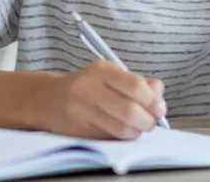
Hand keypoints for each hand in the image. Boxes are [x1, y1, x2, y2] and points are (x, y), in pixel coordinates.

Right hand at [41, 61, 165, 139]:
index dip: (152, 100)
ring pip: (120, 129)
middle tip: (151, 122)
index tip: (160, 108)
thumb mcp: (112, 74)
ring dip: (136, 131)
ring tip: (138, 127)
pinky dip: (121, 137)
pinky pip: (109, 138)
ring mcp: (81, 111)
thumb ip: (138, 82)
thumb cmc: (88, 85)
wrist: (50, 99)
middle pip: (129, 111)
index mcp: (102, 70)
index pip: (134, 86)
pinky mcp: (77, 131)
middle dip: (147, 120)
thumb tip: (159, 94)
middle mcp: (89, 89)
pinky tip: (122, 131)